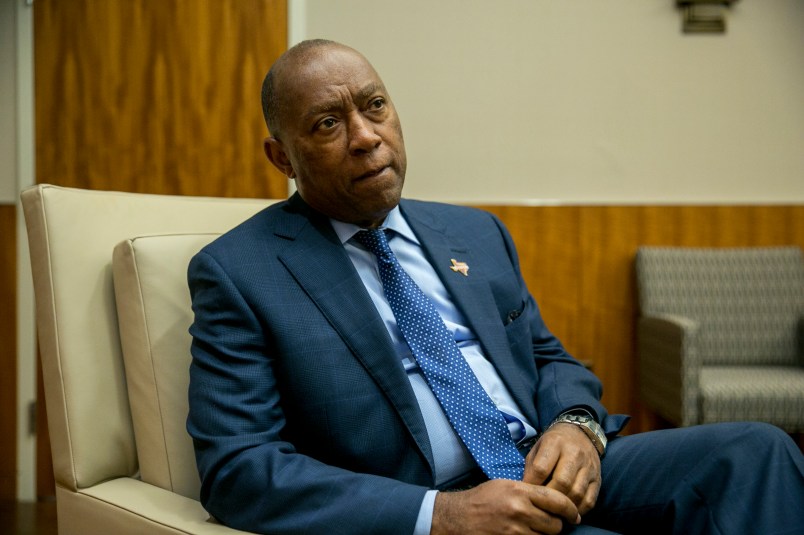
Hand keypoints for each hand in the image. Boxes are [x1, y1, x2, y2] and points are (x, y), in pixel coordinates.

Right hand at [431, 479, 579, 534]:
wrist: (459, 517)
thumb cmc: (482, 498)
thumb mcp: (506, 485)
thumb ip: (530, 491)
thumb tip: (553, 500)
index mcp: (520, 491)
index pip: (557, 500)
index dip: (571, 509)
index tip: (574, 514)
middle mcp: (520, 511)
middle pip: (555, 524)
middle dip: (557, 525)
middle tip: (553, 523)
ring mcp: (515, 531)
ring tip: (537, 528)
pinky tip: (528, 534)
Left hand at [523, 423, 601, 514]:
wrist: (580, 434)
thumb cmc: (553, 445)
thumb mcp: (538, 448)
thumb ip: (531, 468)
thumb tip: (528, 492)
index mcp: (555, 442)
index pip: (541, 469)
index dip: (532, 484)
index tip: (527, 492)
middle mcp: (574, 453)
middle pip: (562, 482)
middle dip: (549, 497)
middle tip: (541, 504)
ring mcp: (589, 467)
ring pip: (577, 493)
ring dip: (563, 506)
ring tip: (553, 510)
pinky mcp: (598, 479)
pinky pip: (589, 500)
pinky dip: (578, 510)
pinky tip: (567, 511)